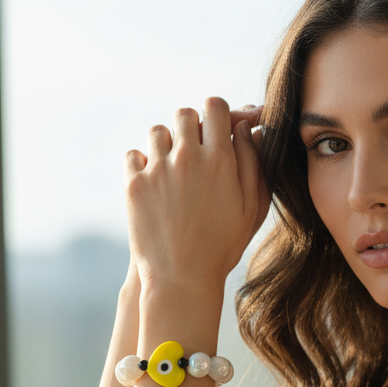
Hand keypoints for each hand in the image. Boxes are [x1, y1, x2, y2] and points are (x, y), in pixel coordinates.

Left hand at [123, 98, 269, 296]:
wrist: (182, 279)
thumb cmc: (223, 246)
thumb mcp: (252, 208)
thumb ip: (254, 164)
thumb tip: (247, 129)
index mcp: (220, 160)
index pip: (215, 107)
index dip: (218, 113)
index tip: (218, 128)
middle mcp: (187, 158)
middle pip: (184, 114)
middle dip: (192, 127)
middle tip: (196, 149)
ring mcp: (157, 169)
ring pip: (158, 132)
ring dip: (166, 144)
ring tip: (173, 169)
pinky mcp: (133, 184)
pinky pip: (134, 155)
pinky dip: (142, 164)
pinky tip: (154, 182)